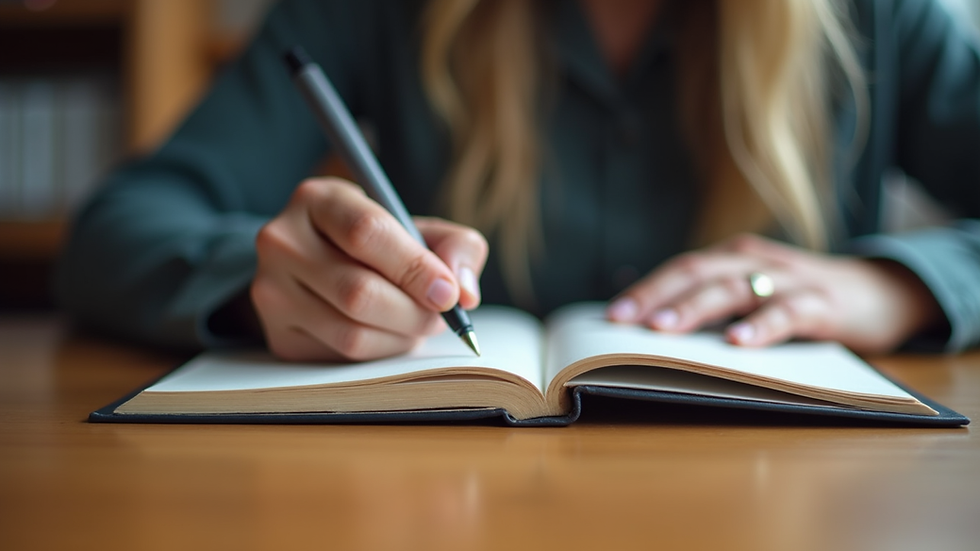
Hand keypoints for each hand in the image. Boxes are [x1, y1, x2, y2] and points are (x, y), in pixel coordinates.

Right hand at [251, 178, 487, 361]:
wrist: (322, 269)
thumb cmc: (381, 246)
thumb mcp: (417, 229)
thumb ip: (455, 246)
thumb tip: (465, 292)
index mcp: (317, 199)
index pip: (366, 232)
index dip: (415, 267)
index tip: (449, 292)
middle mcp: (282, 241)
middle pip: (358, 291)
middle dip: (414, 312)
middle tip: (441, 315)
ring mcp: (272, 291)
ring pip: (352, 332)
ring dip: (401, 336)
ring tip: (418, 323)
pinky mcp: (279, 335)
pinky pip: (342, 357)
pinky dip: (381, 352)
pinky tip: (390, 334)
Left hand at [606, 234, 943, 353]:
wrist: (879, 291)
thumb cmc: (800, 298)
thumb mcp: (753, 295)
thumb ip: (714, 307)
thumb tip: (654, 335)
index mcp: (733, 259)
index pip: (680, 270)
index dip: (644, 290)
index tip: (608, 316)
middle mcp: (755, 262)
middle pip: (697, 274)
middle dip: (656, 298)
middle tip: (622, 324)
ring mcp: (789, 280)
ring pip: (734, 289)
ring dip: (695, 309)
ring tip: (663, 331)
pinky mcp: (822, 304)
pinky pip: (787, 313)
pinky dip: (761, 327)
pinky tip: (737, 343)